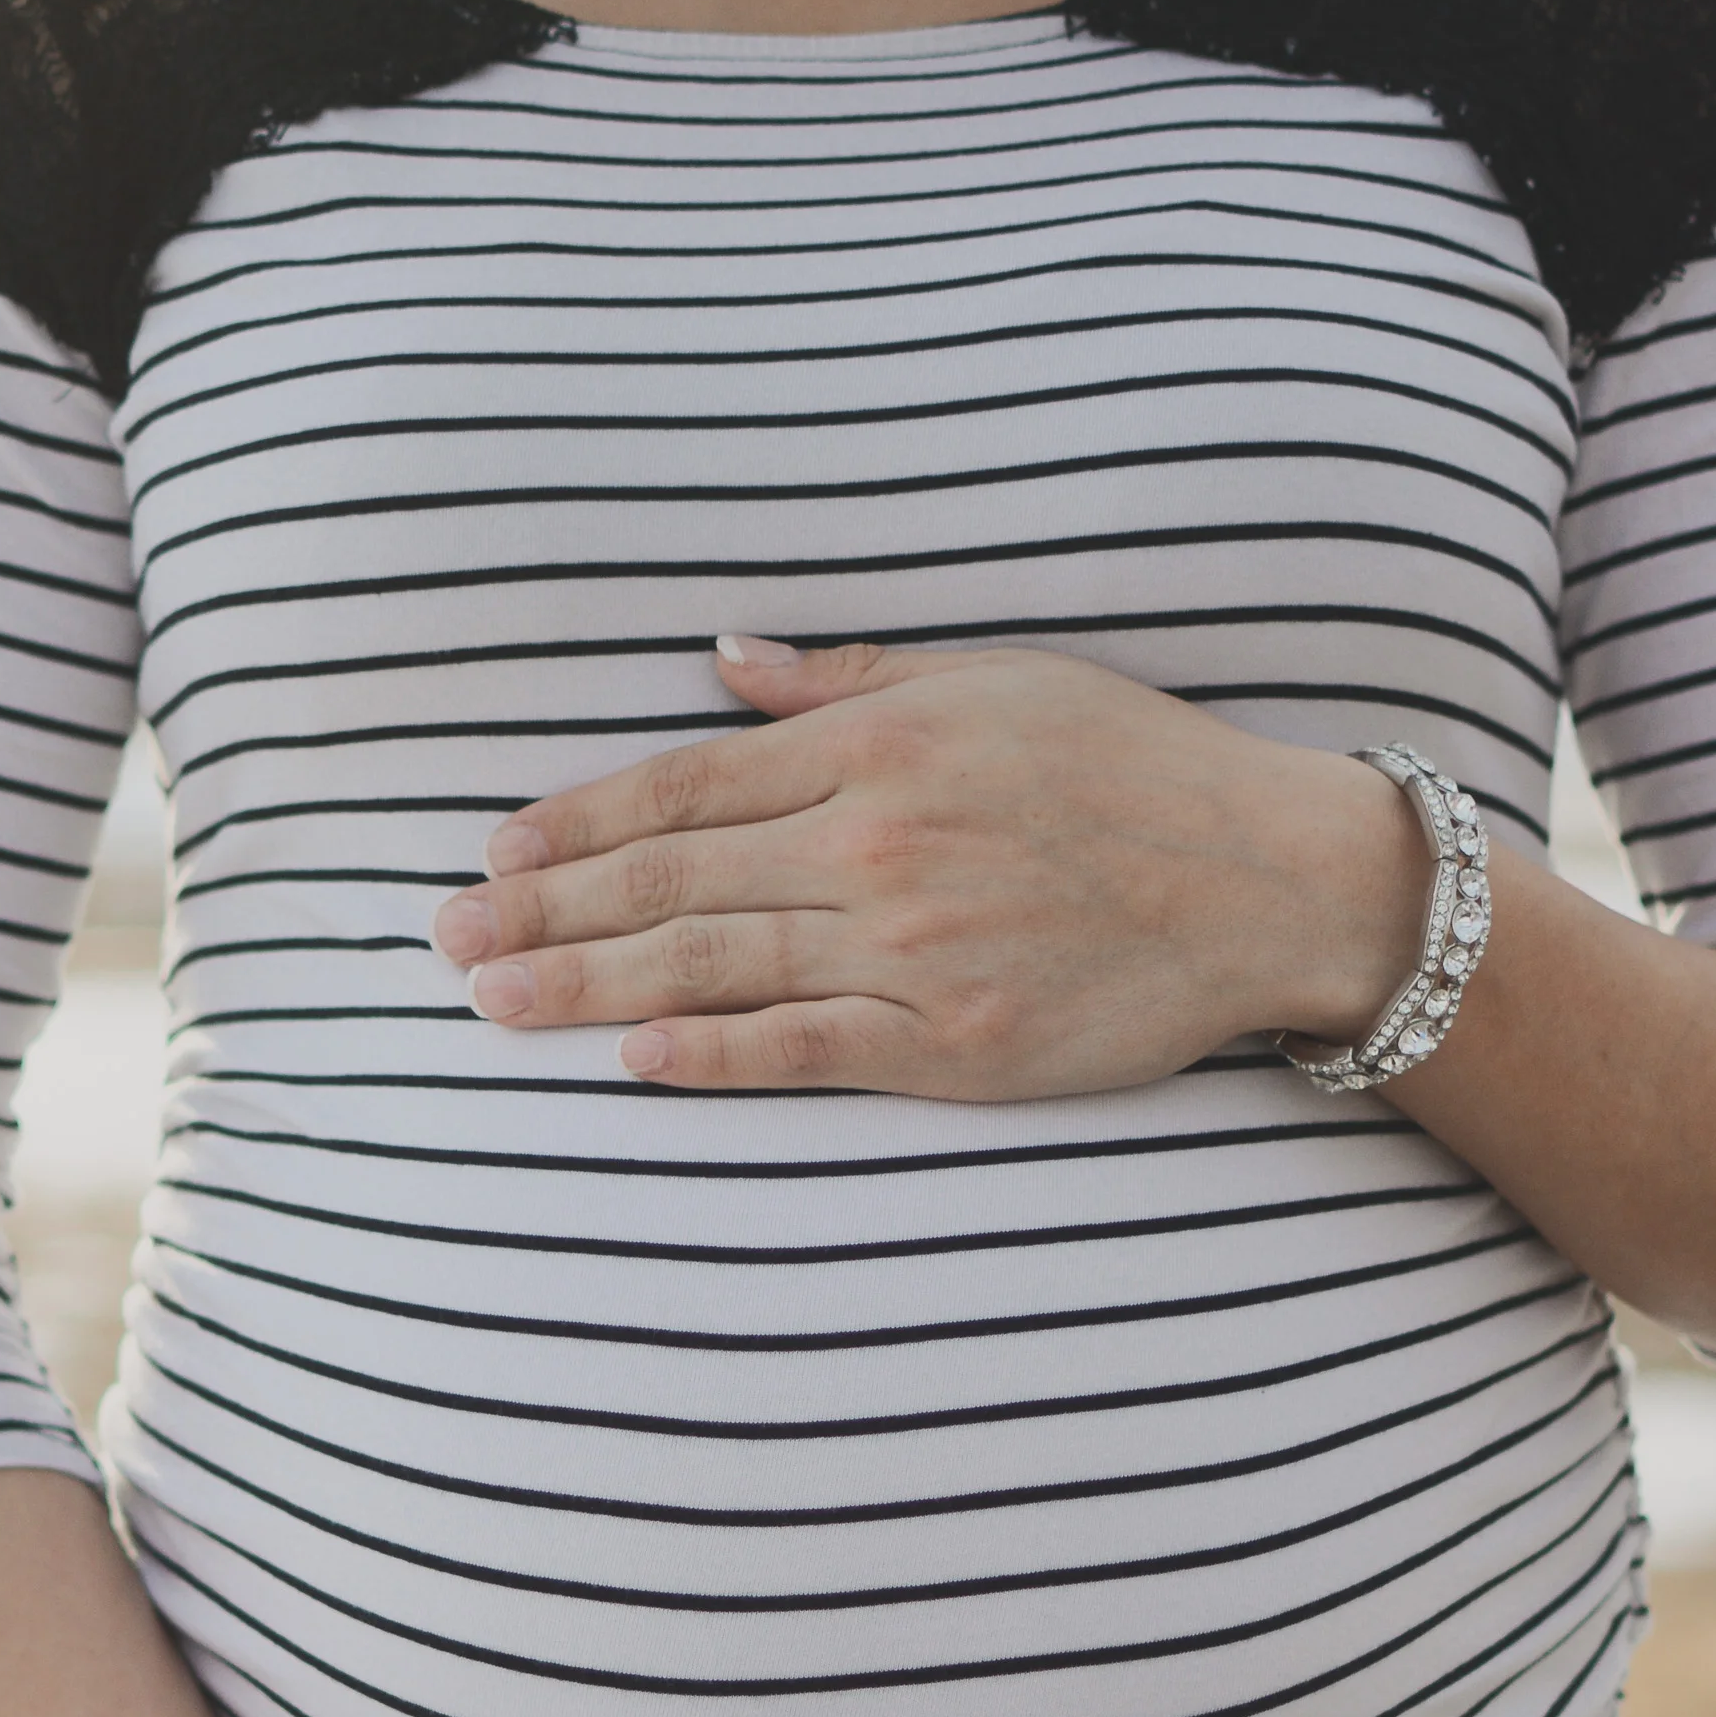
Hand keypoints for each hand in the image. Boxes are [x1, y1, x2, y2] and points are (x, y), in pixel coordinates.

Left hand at [433, 636, 1430, 1099]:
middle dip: (543, 908)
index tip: (494, 849)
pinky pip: (805, 1047)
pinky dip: (712, 1055)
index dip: (576, 822)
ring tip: (491, 999)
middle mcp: (877, 840)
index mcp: (878, 744)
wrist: (1271, 879)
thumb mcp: (993, 679)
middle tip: (444, 936)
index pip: (685, 784)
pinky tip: (627, 1060)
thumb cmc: (1139, 769)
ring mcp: (912, 944)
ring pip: (712, 964)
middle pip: (671, 878)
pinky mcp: (953, 1036)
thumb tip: (720, 655)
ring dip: (586, 985)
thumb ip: (846, 679)